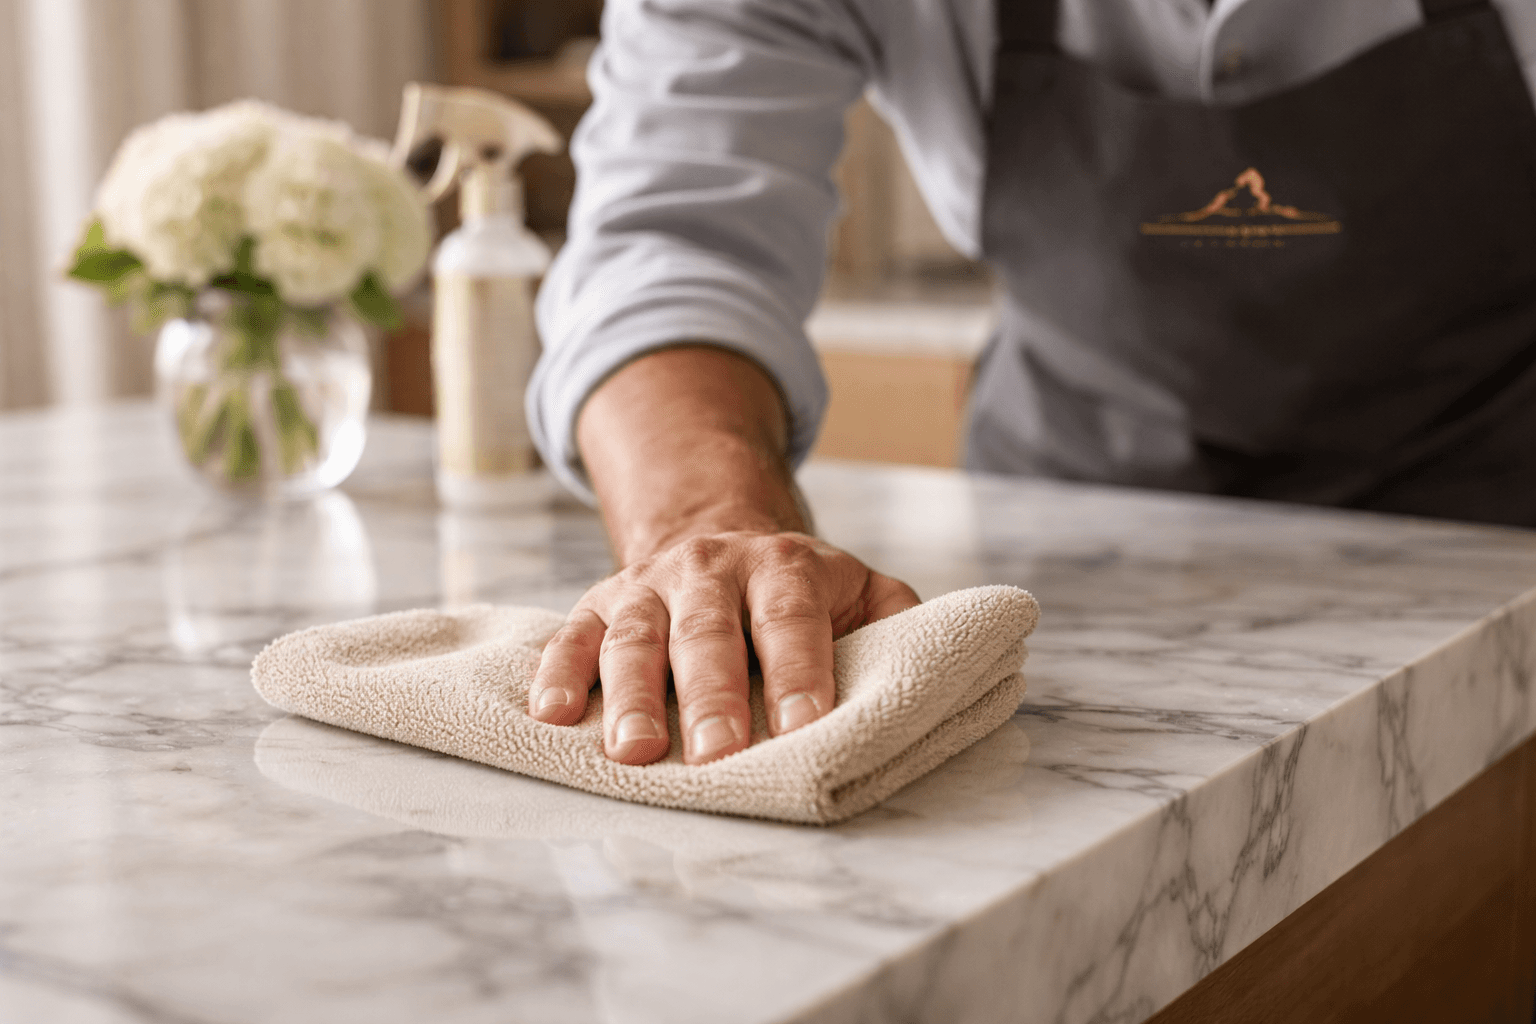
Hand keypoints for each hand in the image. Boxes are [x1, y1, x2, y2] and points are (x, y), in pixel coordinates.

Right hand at [528, 529, 918, 763]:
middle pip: (708, 632)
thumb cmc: (798, 590)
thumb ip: (897, 621)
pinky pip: (572, 636)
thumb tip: (936, 667)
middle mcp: (711, 569)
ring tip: (634, 752)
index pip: (792, 620)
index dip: (799, 675)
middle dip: (712, 696)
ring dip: (632, 694)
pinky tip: (553, 715)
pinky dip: (558, 673)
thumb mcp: (859, 588)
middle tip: (718, 754)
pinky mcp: (599, 605)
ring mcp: (649, 586)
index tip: (805, 730)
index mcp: (784, 566)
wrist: (717, 532)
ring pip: (636, 636)